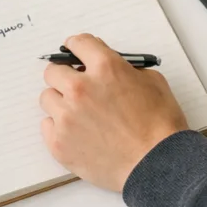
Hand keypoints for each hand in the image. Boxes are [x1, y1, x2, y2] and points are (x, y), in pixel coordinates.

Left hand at [39, 33, 188, 192]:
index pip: (78, 43)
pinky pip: (47, 125)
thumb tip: (108, 70)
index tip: (77, 53)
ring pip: (47, 98)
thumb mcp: (153, 82)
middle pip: (53, 70)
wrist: (156, 163)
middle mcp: (81, 88)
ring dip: (61, 101)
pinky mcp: (59, 142)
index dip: (79, 47)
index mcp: (106, 68)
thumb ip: (125, 70)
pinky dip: (59, 126)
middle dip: (66, 75)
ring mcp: (66, 117)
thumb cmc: (159, 125)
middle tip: (78, 86)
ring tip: (81, 114)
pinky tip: (79, 132)